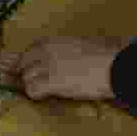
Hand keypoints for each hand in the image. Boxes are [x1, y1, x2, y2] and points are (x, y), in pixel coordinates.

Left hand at [12, 36, 129, 100]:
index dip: (28, 60)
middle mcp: (47, 51)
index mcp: (55, 40)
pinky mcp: (53, 82)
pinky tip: (42, 95)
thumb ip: (66, 50)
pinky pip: (32, 89)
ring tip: (40, 89)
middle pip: (23, 62)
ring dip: (31, 84)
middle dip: (25, 72)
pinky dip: (35, 93)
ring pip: (26, 77)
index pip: (30, 49)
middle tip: (30, 79)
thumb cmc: (104, 56)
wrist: (113, 66)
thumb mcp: (82, 45)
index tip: (29, 66)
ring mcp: (48, 66)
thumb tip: (63, 58)